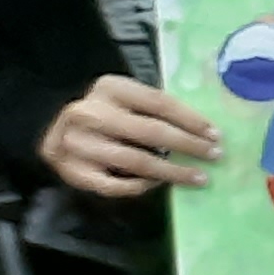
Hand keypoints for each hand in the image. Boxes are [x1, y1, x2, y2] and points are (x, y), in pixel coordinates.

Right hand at [40, 76, 215, 197]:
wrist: (57, 132)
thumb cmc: (106, 114)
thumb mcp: (126, 100)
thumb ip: (155, 109)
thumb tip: (204, 131)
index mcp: (109, 87)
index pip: (158, 102)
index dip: (191, 119)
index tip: (216, 134)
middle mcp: (88, 112)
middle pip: (150, 131)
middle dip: (188, 146)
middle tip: (214, 156)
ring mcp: (75, 142)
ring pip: (135, 161)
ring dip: (172, 172)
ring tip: (198, 177)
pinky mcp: (70, 170)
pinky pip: (113, 185)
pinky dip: (140, 187)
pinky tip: (158, 184)